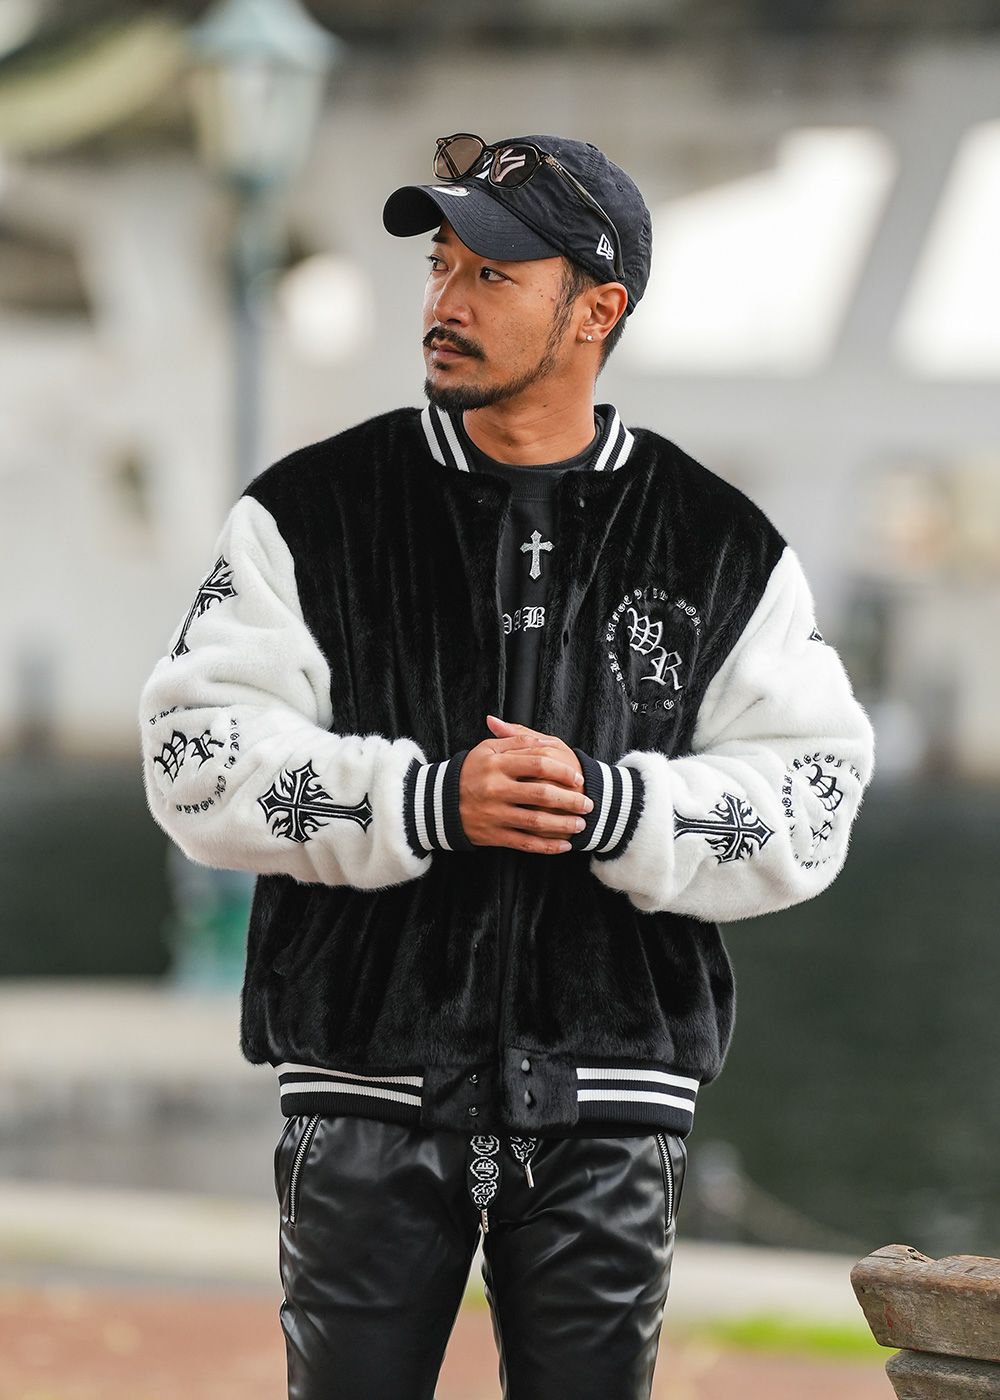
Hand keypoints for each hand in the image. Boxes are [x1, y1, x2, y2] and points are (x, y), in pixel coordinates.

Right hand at [459, 718, 592, 854]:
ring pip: (536, 821)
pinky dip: (547, 846)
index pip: (538, 764)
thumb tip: (546, 742)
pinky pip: (525, 843)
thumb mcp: (488, 749)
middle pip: (542, 794)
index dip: (563, 771)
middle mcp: (496, 789)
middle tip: (588, 803)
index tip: (578, 777)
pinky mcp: (493, 835)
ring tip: (580, 824)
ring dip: (563, 825)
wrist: (438, 802)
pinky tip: (564, 846)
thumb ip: (517, 742)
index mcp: (497, 764)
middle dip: (570, 800)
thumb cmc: (471, 771)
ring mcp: (495, 814)